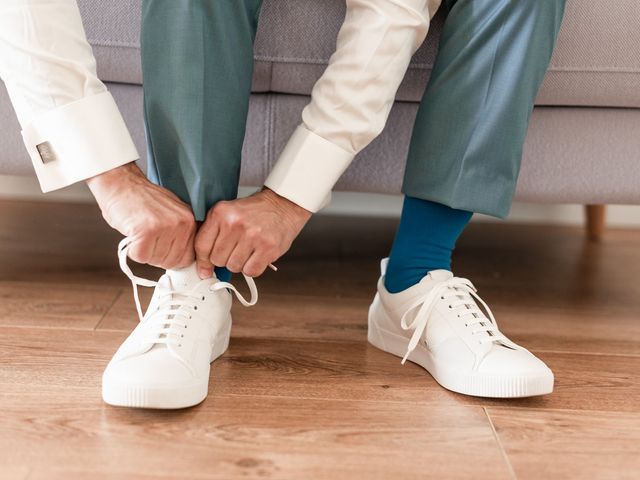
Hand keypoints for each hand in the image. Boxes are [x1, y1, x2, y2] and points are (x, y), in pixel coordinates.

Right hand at [86, 162, 196, 268]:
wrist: (120, 183)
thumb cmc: (142, 200)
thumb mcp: (171, 214)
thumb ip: (180, 234)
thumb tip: (184, 260)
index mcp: (190, 220)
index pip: (187, 258)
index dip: (171, 259)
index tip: (160, 250)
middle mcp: (181, 223)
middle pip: (172, 262)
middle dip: (156, 256)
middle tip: (146, 239)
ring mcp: (165, 227)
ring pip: (156, 260)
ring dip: (143, 251)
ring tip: (139, 231)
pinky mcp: (146, 231)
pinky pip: (140, 256)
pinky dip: (132, 249)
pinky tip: (132, 232)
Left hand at [195, 188, 311, 277]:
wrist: (283, 205)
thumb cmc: (255, 212)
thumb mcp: (229, 214)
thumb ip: (213, 235)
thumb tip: (203, 268)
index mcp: (221, 213)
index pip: (202, 246)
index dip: (203, 261)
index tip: (205, 268)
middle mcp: (235, 223)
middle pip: (217, 260)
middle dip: (225, 258)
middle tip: (236, 249)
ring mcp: (252, 236)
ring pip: (233, 267)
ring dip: (240, 263)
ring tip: (248, 249)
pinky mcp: (268, 248)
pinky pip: (251, 271)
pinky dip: (253, 267)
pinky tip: (257, 255)